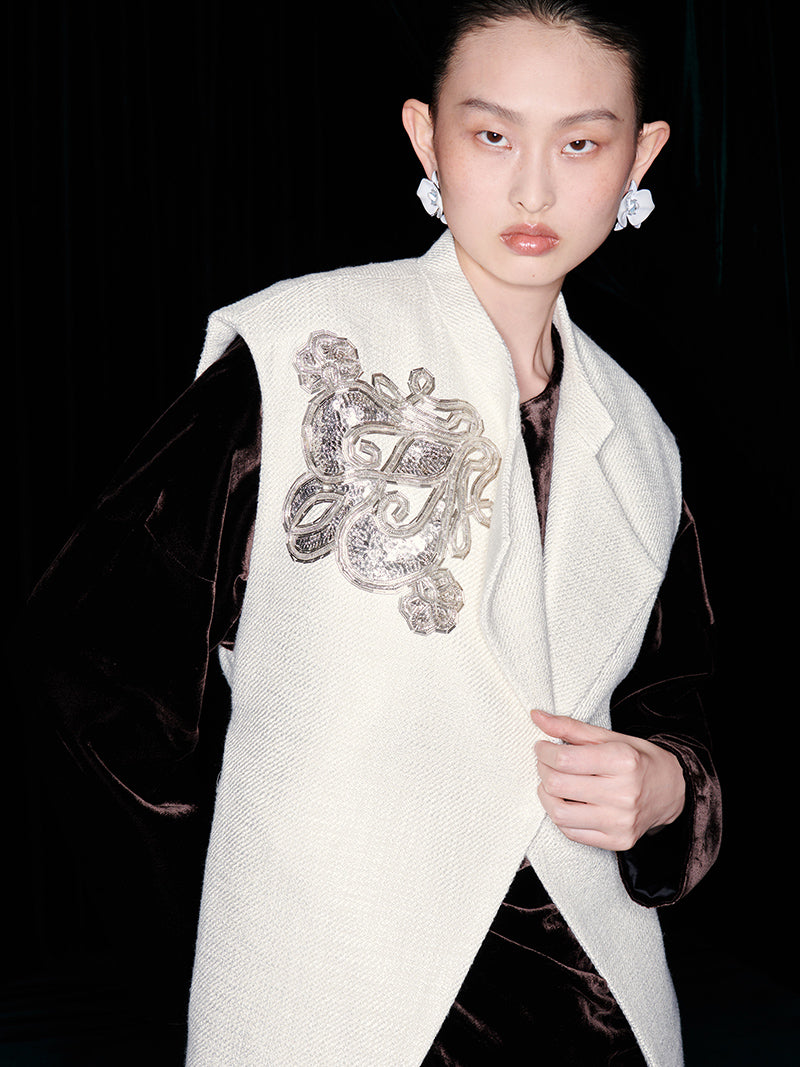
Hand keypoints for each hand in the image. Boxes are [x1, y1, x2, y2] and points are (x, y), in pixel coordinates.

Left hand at [531, 708, 685, 851]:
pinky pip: (572, 833)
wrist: (671, 791)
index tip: (542, 746)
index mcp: (623, 761)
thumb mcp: (609, 737)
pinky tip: (566, 802)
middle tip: (546, 763)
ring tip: (551, 783)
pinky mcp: (618, 841)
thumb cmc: (637, 759)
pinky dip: (561, 816)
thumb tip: (536, 716)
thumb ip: (570, 727)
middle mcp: (624, 793)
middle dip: (543, 770)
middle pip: (558, 785)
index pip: (564, 759)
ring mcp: (621, 821)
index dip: (544, 751)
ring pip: (560, 813)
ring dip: (546, 795)